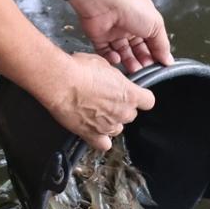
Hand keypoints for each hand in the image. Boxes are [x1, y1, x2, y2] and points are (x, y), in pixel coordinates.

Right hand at [39, 52, 155, 152]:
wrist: (61, 82)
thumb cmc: (79, 70)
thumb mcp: (103, 64)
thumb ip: (113, 77)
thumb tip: (111, 79)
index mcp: (130, 94)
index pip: (148, 101)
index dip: (140, 98)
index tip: (134, 95)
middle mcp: (123, 112)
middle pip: (131, 115)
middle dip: (121, 108)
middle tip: (106, 98)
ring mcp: (109, 126)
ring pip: (117, 128)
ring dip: (110, 121)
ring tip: (95, 111)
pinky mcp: (92, 135)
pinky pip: (103, 144)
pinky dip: (100, 139)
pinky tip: (94, 131)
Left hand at [70, 0, 173, 71]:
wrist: (102, 1)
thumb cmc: (129, 5)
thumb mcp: (156, 25)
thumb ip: (162, 44)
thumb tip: (168, 59)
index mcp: (144, 20)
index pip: (152, 42)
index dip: (156, 54)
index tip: (160, 67)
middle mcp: (129, 25)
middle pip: (137, 49)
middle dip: (143, 61)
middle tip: (146, 70)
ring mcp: (113, 31)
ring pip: (122, 52)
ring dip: (129, 62)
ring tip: (134, 69)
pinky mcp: (99, 36)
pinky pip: (105, 52)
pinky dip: (111, 58)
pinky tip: (117, 59)